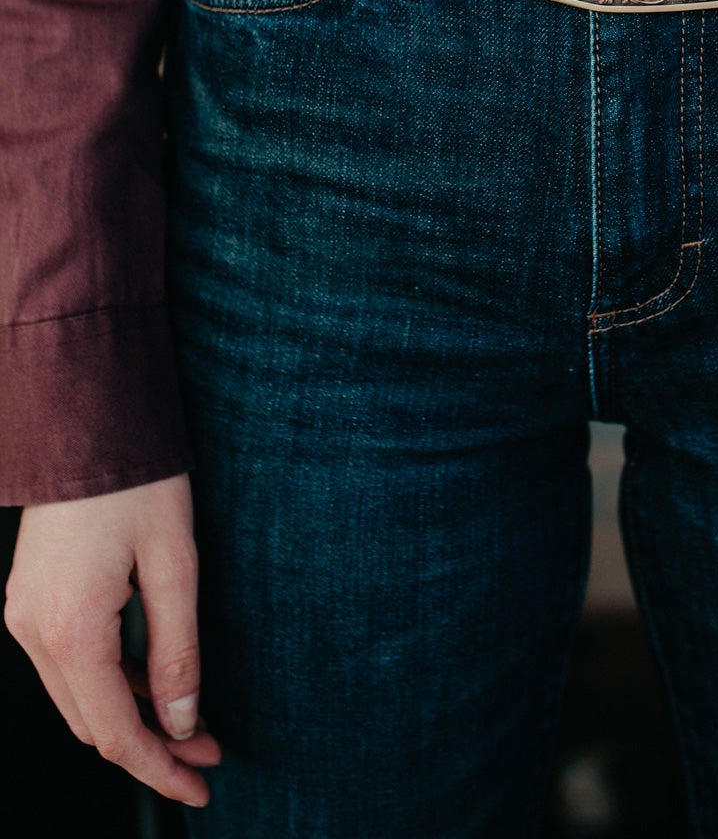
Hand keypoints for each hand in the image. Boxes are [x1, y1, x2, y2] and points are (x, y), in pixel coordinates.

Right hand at [4, 473, 219, 806]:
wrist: (87, 417)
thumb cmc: (138, 480)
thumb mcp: (175, 563)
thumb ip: (178, 648)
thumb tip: (184, 721)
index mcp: (69, 630)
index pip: (114, 732)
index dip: (160, 768)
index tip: (203, 784)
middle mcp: (33, 631)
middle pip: (91, 723)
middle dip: (151, 747)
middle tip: (209, 751)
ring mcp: (24, 615)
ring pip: (78, 697)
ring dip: (132, 715)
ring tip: (193, 720)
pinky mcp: (29, 598)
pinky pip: (68, 663)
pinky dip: (110, 681)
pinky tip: (155, 679)